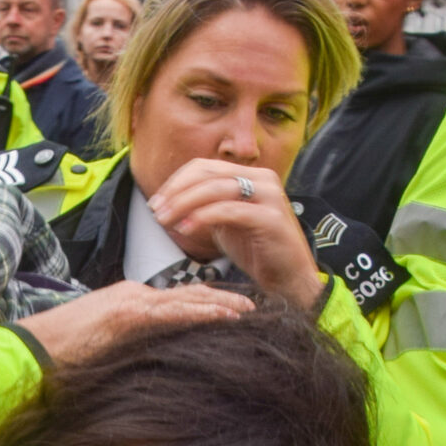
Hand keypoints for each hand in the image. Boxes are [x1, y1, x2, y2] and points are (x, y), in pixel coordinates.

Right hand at [14, 280, 253, 366]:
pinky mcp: (130, 314)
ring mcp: (131, 301)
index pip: (173, 299)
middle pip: (186, 294)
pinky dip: (205, 313)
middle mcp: (132, 295)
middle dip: (219, 299)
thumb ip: (125, 348)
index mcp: (125, 302)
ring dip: (221, 304)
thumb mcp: (100, 349)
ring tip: (249, 311)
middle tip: (250, 307)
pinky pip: (176, 312)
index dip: (203, 303)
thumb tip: (143, 366)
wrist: (32, 349)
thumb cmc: (58, 354)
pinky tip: (228, 317)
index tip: (228, 310)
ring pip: (187, 299)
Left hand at [146, 158, 324, 310]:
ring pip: (215, 189)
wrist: (289, 278)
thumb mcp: (226, 222)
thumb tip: (170, 200)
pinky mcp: (271, 218)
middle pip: (208, 174)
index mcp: (252, 176)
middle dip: (176, 191)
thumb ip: (206, 206)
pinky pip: (228, 210)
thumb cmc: (256, 250)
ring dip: (184, 203)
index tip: (157, 202)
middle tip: (156, 211)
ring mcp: (270, 196)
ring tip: (165, 220)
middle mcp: (263, 179)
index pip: (205, 167)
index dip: (176, 181)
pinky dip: (202, 217)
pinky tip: (185, 229)